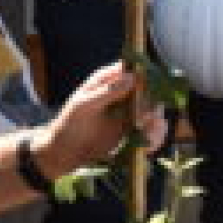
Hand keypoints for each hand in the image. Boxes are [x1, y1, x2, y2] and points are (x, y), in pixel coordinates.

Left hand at [32, 62, 163, 176]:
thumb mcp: (84, 105)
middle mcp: (122, 93)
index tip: (151, 91)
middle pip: (149, 92)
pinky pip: (149, 131)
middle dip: (153, 104)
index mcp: (108, 79)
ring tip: (150, 135)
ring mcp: (128, 112)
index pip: (133, 70)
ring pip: (152, 112)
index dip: (146, 77)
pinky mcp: (131, 130)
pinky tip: (148, 146)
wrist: (65, 152)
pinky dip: (153, 138)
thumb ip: (107, 91)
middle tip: (148, 119)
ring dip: (156, 123)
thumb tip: (132, 78)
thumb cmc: (69, 124)